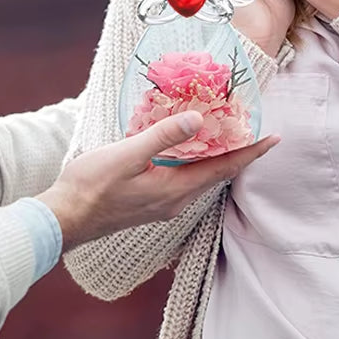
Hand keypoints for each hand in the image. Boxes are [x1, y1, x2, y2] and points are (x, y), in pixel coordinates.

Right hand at [37, 111, 278, 250]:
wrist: (65, 219)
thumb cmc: (92, 186)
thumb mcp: (127, 155)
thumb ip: (163, 137)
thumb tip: (199, 119)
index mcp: (175, 190)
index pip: (223, 168)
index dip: (250, 152)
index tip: (274, 138)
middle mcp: (175, 201)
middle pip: (216, 173)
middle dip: (238, 152)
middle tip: (252, 128)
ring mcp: (162, 204)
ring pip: (200, 177)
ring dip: (216, 156)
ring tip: (226, 134)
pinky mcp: (150, 202)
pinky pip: (183, 179)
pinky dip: (194, 161)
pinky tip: (186, 148)